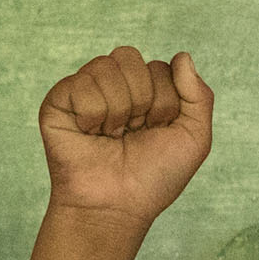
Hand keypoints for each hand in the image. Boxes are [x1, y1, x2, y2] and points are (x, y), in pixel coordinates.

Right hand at [38, 44, 216, 224]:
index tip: (157, 131)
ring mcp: (85, 89)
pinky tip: (90, 133)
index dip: (166, 104)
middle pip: (132, 59)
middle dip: (143, 102)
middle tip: (134, 131)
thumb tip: (183, 55)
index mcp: (147, 91)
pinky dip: (93, 115)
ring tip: (112, 134)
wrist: (118, 203)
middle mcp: (115, 85)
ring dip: (119, 110)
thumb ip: (199, 96)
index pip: (162, 68)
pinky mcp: (59, 98)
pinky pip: (81, 84)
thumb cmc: (155, 175)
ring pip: (107, 67)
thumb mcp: (194, 138)